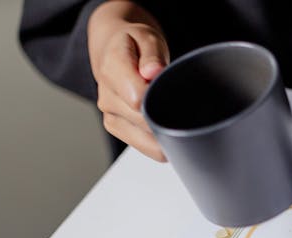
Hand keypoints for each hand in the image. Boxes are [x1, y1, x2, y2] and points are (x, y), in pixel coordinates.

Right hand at [88, 1, 169, 161]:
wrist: (114, 52)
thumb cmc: (135, 45)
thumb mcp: (147, 37)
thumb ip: (152, 54)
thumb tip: (153, 72)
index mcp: (112, 69)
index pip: (137, 100)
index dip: (162, 102)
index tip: (177, 96)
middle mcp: (107, 96)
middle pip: (145, 123)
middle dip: (169, 119)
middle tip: (185, 107)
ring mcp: (110, 115)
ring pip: (147, 141)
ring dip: (166, 133)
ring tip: (177, 117)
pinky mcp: (116, 128)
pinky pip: (143, 146)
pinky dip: (160, 141)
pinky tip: (168, 128)